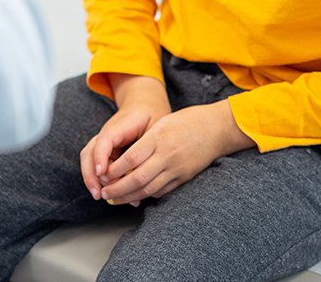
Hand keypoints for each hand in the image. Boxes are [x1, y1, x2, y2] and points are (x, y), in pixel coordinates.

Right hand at [79, 75, 169, 201]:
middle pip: (89, 153)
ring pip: (89, 160)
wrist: (145, 104)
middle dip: (90, 174)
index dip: (101, 157)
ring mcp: (104, 142)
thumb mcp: (156, 126)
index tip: (103, 174)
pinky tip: (110, 193)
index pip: (104, 140)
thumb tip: (145, 168)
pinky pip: (96, 164)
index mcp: (119, 125)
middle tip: (98, 193)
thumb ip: (149, 144)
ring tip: (99, 196)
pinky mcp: (106, 150)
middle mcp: (107, 134)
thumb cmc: (153, 115)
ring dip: (91, 179)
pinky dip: (99, 179)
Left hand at [97, 100, 253, 204]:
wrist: (218, 128)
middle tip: (105, 193)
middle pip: (138, 178)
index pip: (131, 158)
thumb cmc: (188, 121)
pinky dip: (147, 195)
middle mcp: (167, 155)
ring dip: (129, 197)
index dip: (115, 169)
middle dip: (118, 189)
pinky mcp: (184, 178)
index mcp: (159, 138)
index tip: (102, 175)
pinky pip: (162, 191)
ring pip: (149, 189)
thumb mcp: (163, 123)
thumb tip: (124, 159)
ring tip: (115, 200)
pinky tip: (136, 197)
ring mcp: (177, 169)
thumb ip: (145, 140)